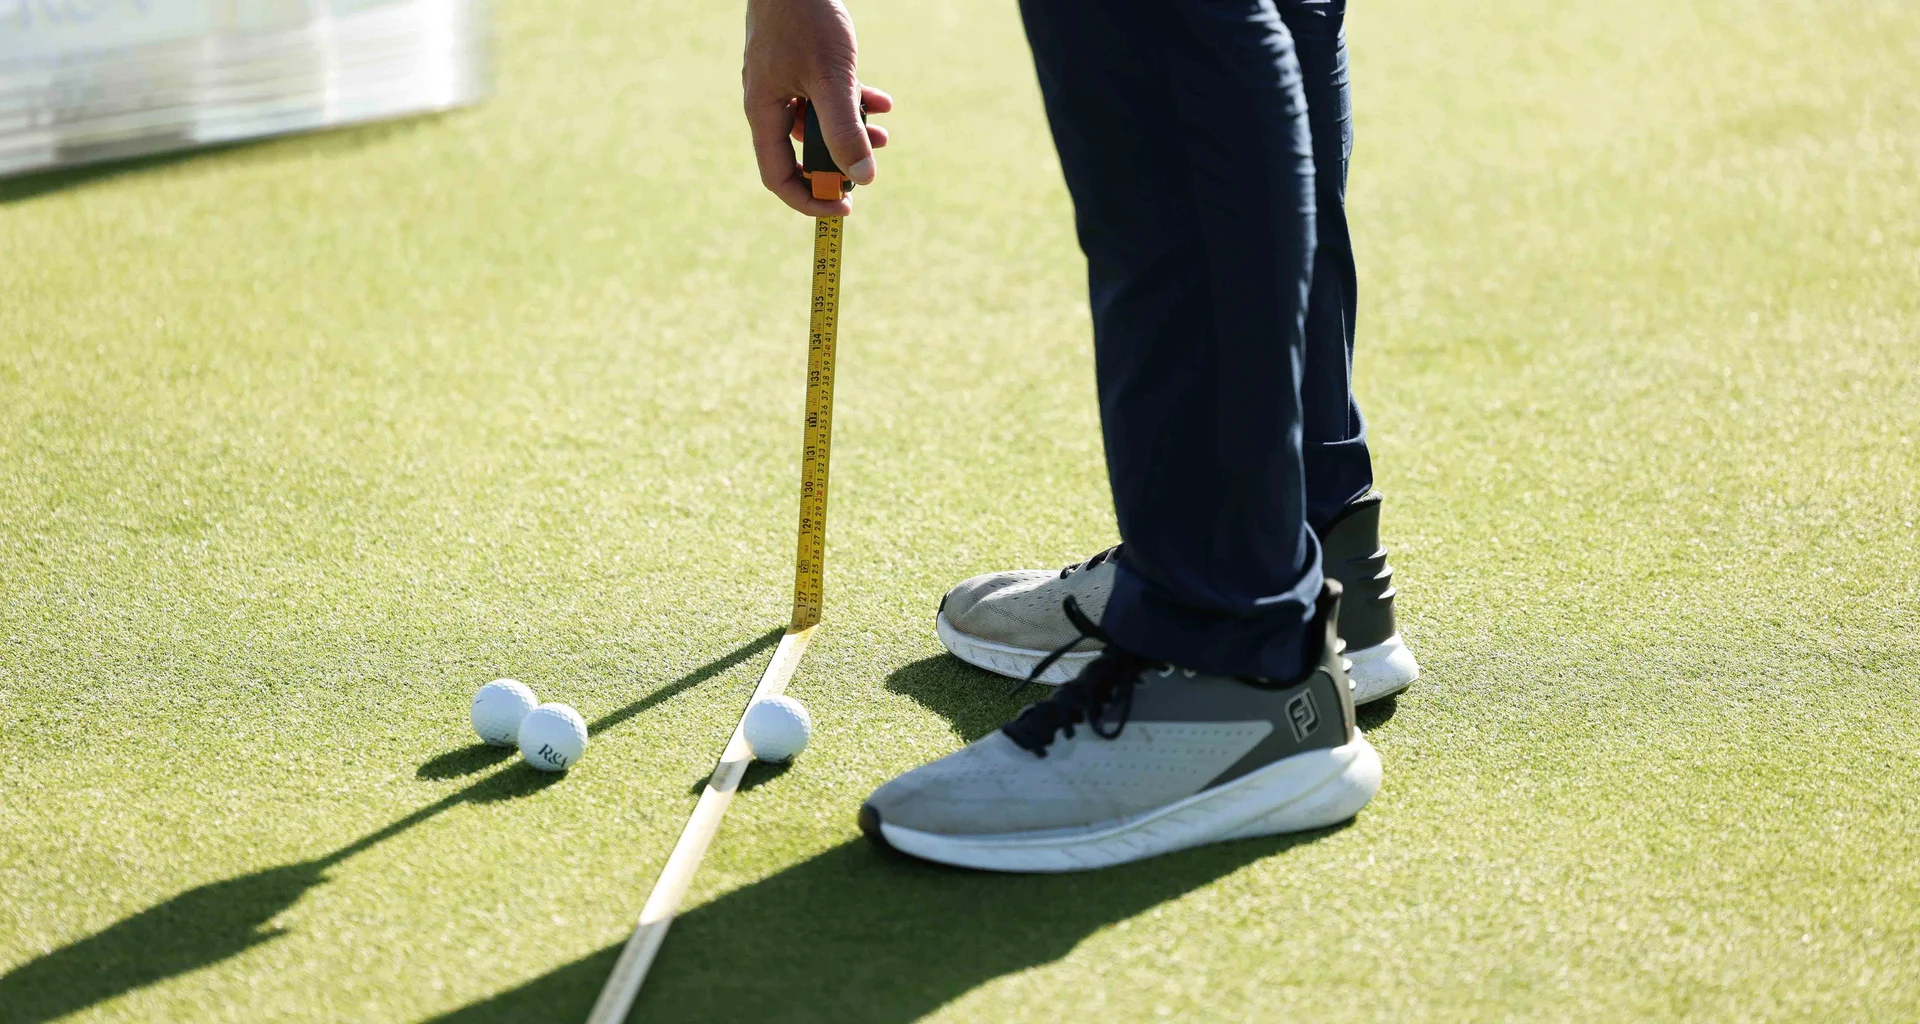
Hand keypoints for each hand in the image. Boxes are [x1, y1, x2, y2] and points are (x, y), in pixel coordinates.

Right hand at [743, 0, 892, 215]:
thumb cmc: (805, 17)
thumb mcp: (831, 79)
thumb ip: (844, 129)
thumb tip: (863, 178)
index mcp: (763, 112)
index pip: (778, 176)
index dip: (809, 199)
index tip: (844, 207)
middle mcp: (768, 102)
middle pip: (800, 152)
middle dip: (837, 161)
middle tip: (870, 163)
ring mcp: (782, 83)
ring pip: (816, 123)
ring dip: (850, 131)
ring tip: (883, 132)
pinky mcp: (798, 65)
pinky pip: (824, 96)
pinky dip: (852, 102)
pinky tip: (882, 101)